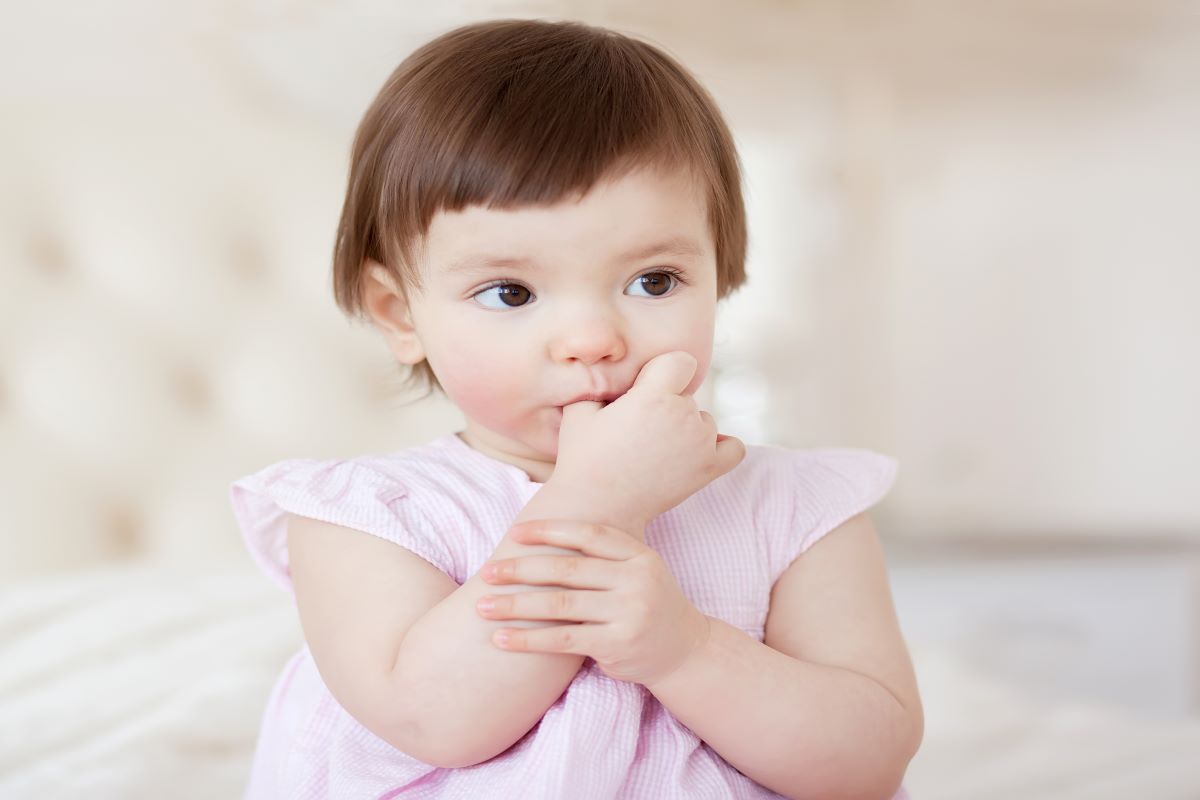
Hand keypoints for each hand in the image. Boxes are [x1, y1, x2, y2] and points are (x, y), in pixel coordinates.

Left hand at [475, 518, 710, 686]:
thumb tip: (543, 533)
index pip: (589, 534)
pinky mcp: (616, 645)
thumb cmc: (646, 605)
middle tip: (488, 572)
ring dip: (516, 605)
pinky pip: (563, 639)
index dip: (550, 531)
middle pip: (568, 569)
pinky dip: (528, 639)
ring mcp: (628, 613)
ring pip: (560, 604)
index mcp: (639, 555)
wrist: (684, 652)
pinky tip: (501, 639)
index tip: (515, 533)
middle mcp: (636, 580)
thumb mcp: (637, 572)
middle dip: (522, 569)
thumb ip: (602, 556)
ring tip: (482, 607)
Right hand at [552, 350, 745, 524]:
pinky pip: (733, 448)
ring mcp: (700, 443)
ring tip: (656, 450)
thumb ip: (601, 383)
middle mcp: (683, 415)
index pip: (680, 361)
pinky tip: (697, 451)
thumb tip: (611, 374)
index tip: (643, 390)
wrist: (597, 507)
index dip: (662, 371)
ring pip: (704, 420)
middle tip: (638, 431)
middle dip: (667, 405)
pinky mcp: (709, 469)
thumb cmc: (583, 459)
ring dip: (687, 428)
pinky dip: (721, 447)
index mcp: (653, 395)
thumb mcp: (579, 409)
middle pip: (687, 395)